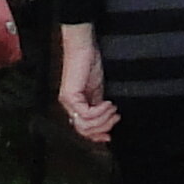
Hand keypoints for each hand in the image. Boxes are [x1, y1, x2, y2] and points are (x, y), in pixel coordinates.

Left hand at [55, 25, 117, 146]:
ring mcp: (68, 102)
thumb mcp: (98, 91)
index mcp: (75, 106)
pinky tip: (107, 103)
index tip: (109, 136)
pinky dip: (100, 111)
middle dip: (103, 127)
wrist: (84, 47)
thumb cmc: (90, 64)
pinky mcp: (70, 96)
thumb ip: (99, 107)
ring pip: (85, 125)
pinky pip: (86, 114)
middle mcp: (68, 106)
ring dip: (103, 120)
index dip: (96, 136)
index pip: (82, 130)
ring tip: (112, 109)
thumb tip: (107, 122)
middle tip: (115, 118)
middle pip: (84, 131)